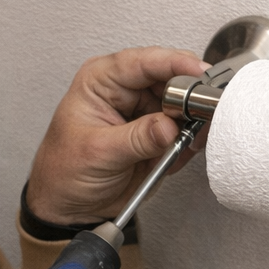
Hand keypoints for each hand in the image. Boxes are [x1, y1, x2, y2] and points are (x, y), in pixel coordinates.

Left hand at [26, 46, 207, 224]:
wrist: (71, 207)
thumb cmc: (66, 171)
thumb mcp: (99, 153)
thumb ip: (138, 138)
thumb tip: (170, 126)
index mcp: (101, 81)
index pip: (143, 61)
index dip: (174, 63)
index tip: (199, 73)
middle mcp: (125, 90)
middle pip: (170, 78)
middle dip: (189, 95)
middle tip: (202, 112)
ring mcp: (144, 112)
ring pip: (183, 105)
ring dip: (193, 120)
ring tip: (192, 137)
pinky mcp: (158, 134)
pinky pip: (185, 130)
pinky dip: (190, 140)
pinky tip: (184, 150)